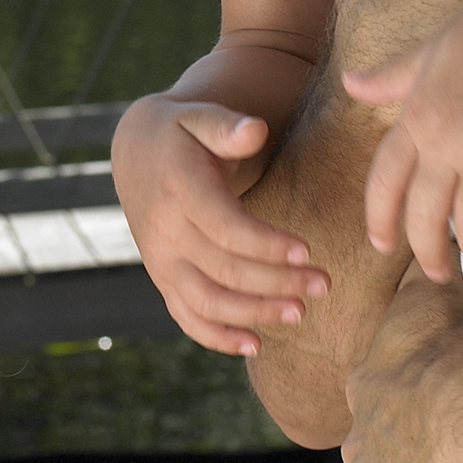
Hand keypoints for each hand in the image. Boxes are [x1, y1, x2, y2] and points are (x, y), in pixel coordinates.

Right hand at [111, 94, 328, 357]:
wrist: (138, 155)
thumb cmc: (184, 133)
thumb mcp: (201, 117)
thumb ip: (227, 125)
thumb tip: (254, 130)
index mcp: (179, 190)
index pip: (224, 227)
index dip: (266, 244)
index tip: (308, 251)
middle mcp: (165, 232)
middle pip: (224, 269)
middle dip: (276, 282)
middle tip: (323, 285)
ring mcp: (162, 261)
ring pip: (207, 301)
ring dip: (254, 314)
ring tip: (301, 313)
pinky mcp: (164, 279)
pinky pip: (186, 317)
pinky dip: (217, 337)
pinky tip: (255, 345)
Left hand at [356, 0, 462, 280]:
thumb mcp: (425, 53)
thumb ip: (388, 79)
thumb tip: (350, 83)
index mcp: (415, 119)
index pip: (384, 182)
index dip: (380, 219)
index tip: (382, 245)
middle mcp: (445, 141)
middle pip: (426, 215)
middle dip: (429, 253)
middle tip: (437, 273)